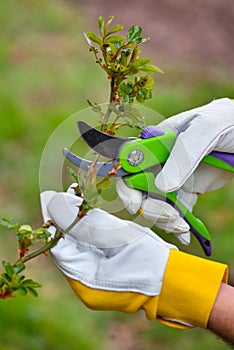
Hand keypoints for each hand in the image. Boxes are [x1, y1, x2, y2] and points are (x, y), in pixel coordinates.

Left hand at [40, 185, 228, 330]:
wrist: (175, 280)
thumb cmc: (151, 261)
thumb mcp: (117, 238)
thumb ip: (86, 222)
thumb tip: (57, 204)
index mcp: (86, 282)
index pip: (60, 248)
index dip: (55, 221)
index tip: (52, 197)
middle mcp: (86, 285)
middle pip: (68, 246)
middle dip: (67, 219)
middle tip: (67, 194)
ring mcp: (97, 281)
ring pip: (79, 246)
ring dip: (78, 223)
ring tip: (76, 199)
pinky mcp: (106, 272)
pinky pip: (91, 249)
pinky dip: (89, 231)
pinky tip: (90, 213)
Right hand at [117, 98, 233, 243]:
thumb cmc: (229, 122)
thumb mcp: (206, 129)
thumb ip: (183, 154)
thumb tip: (161, 185)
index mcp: (158, 140)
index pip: (131, 163)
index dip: (127, 185)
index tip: (135, 204)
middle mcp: (162, 159)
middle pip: (141, 188)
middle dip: (150, 207)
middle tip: (171, 217)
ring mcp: (175, 175)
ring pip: (157, 202)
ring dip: (165, 219)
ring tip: (183, 226)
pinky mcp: (188, 188)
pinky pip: (177, 209)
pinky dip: (178, 224)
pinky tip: (185, 233)